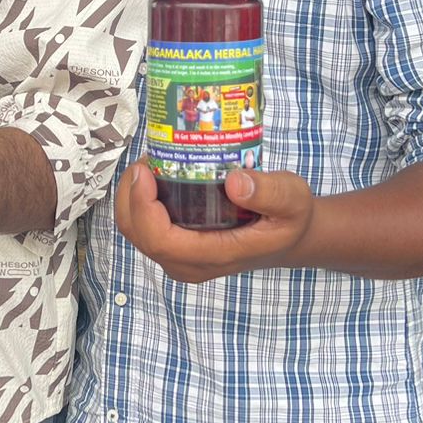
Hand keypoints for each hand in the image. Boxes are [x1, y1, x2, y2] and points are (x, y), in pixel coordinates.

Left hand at [114, 159, 315, 282]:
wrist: (289, 237)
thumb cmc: (289, 219)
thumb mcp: (292, 200)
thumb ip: (270, 192)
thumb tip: (234, 182)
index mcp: (214, 256)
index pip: (160, 240)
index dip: (143, 206)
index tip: (146, 170)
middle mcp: (190, 263)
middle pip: (138, 234)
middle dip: (130, 195)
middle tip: (146, 159)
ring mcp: (181, 258)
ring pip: (136, 231)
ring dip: (132, 196)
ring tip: (150, 162)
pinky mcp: (177, 247)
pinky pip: (144, 227)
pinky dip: (139, 201)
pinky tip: (155, 175)